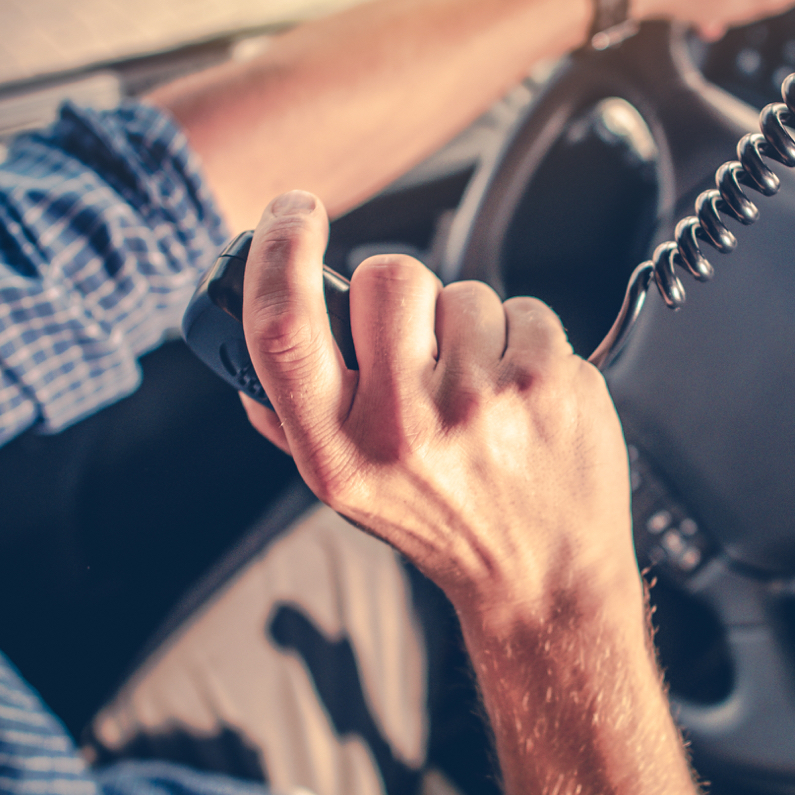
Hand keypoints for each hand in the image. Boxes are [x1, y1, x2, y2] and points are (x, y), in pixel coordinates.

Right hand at [239, 190, 639, 625]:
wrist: (544, 580)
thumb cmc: (444, 526)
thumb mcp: (347, 492)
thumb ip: (293, 423)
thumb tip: (246, 366)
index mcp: (336, 453)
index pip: (284, 326)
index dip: (279, 252)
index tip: (291, 214)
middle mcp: (404, 429)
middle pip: (386, 277)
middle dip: (401, 294)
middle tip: (418, 347)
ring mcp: (482, 404)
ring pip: (462, 291)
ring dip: (468, 327)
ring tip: (478, 391)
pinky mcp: (548, 383)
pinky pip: (523, 309)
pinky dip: (523, 341)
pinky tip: (520, 394)